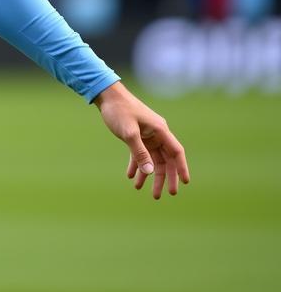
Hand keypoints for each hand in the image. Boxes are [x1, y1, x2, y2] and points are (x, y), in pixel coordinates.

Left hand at [93, 81, 189, 199]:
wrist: (107, 96)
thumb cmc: (119, 111)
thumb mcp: (129, 133)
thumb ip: (140, 153)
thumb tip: (151, 172)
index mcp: (160, 130)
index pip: (176, 152)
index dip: (181, 167)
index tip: (185, 182)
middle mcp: (157, 134)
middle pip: (165, 159)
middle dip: (164, 177)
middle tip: (162, 194)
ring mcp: (147, 135)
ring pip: (151, 159)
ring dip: (147, 174)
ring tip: (140, 189)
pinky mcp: (137, 136)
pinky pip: (140, 154)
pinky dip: (136, 164)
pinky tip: (130, 176)